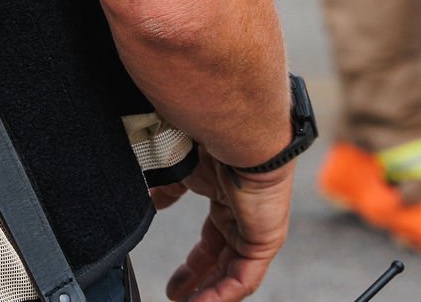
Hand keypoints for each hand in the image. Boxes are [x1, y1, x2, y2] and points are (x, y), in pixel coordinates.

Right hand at [164, 153, 293, 301]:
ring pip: (234, 274)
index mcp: (227, 199)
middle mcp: (245, 216)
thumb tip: (154, 201)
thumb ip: (168, 191)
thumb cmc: (213, 143)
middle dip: (200, 284)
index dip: (194, 266)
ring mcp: (257, 228)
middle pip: (223, 261)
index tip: (174, 285)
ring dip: (210, 295)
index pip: (213, 242)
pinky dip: (224, 295)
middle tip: (179, 299)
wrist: (239, 135)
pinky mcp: (266, 238)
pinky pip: (245, 277)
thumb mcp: (183, 173)